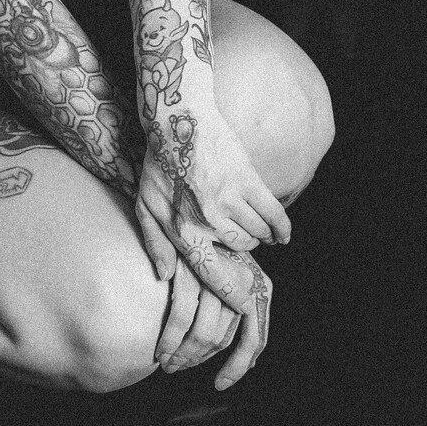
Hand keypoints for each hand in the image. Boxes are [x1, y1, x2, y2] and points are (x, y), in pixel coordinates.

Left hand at [135, 102, 289, 281]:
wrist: (178, 119)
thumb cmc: (158, 164)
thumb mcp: (145, 206)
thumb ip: (154, 244)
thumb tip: (165, 277)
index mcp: (182, 229)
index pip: (211, 275)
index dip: (230, 295)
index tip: (243, 306)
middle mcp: (207, 219)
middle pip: (241, 250)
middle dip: (243, 248)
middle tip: (240, 238)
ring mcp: (229, 199)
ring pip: (258, 232)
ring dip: (260, 234)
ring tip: (255, 228)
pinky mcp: (247, 179)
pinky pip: (274, 213)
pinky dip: (282, 227)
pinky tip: (282, 234)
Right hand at [158, 238, 272, 388]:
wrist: (186, 206)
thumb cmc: (209, 252)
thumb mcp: (228, 281)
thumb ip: (234, 317)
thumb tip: (248, 363)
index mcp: (259, 286)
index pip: (254, 338)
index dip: (238, 366)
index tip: (221, 385)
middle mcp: (244, 281)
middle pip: (223, 339)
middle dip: (199, 361)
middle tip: (178, 369)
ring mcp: (217, 276)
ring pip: (203, 333)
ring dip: (183, 355)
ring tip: (167, 363)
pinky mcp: (191, 270)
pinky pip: (182, 317)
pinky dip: (171, 339)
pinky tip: (161, 351)